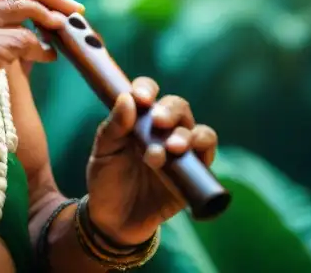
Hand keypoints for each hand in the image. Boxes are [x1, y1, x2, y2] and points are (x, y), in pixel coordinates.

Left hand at [84, 78, 217, 246]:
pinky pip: (207, 155)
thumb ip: (113, 127)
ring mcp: (182, 151)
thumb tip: (127, 99)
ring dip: (186, 135)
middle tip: (159, 122)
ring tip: (168, 150)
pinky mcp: (194, 174)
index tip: (140, 97)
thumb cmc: (107, 180)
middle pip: (178, 107)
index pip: (148, 92)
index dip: (147, 88)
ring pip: (198, 130)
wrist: (115, 221)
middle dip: (170, 111)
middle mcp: (164, 130)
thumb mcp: (103, 153)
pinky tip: (184, 159)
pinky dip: (202, 152)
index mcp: (140, 119)